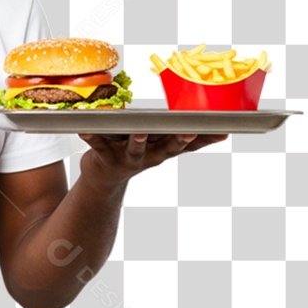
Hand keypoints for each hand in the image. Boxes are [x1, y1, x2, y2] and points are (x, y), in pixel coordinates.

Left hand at [76, 131, 229, 193]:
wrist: (103, 178)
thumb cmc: (136, 152)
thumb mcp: (161, 146)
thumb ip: (183, 137)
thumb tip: (219, 129)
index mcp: (163, 150)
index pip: (190, 145)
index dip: (205, 139)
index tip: (223, 131)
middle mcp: (149, 157)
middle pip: (167, 149)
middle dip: (178, 140)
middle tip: (189, 131)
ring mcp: (128, 159)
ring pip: (136, 149)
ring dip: (138, 141)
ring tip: (141, 131)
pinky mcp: (105, 157)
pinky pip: (97, 144)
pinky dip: (91, 136)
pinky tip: (84, 128)